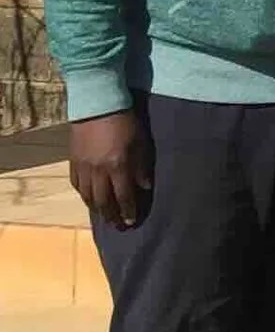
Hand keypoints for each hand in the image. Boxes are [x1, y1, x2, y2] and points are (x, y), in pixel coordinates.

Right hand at [69, 111, 152, 229]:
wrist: (98, 105)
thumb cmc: (126, 123)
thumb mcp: (141, 144)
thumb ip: (142, 167)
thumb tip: (145, 188)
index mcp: (118, 166)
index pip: (123, 197)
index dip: (128, 211)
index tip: (132, 222)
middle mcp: (98, 170)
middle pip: (103, 201)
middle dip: (112, 216)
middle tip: (118, 226)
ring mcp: (83, 166)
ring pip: (88, 196)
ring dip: (97, 209)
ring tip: (105, 216)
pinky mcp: (73, 160)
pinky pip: (76, 184)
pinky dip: (84, 195)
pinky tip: (90, 199)